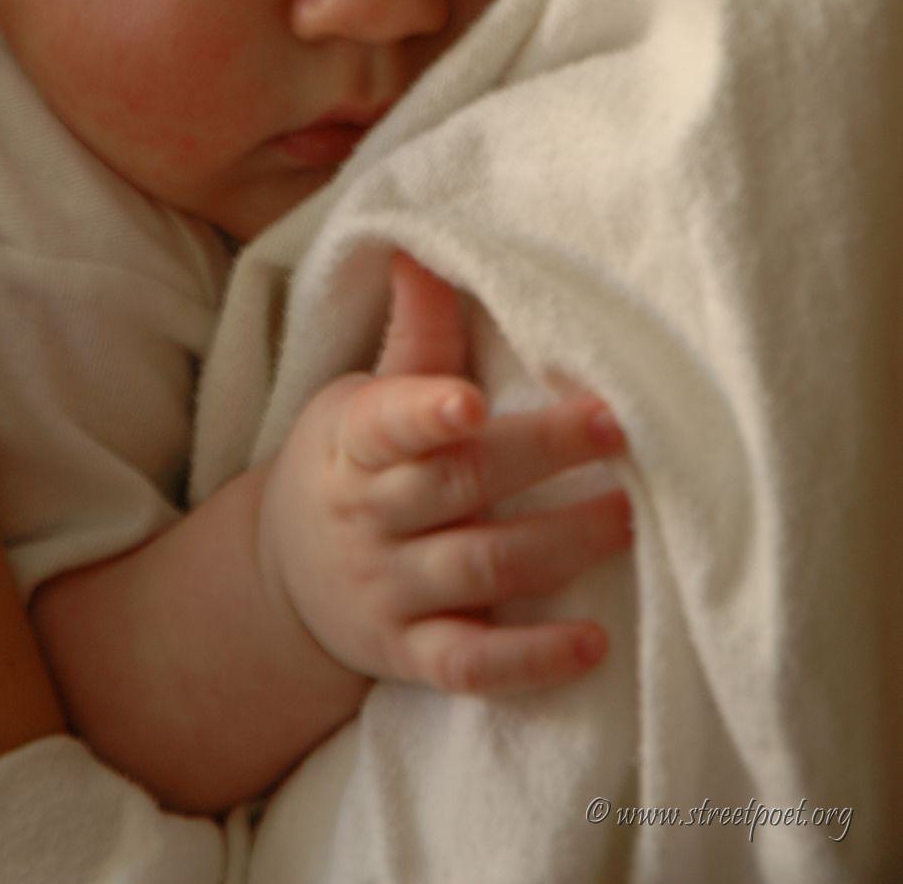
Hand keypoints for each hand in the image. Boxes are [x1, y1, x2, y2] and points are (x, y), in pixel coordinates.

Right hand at [258, 252, 630, 694]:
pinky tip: (593, 643)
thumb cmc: (347, 463)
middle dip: (539, 455)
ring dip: (559, 544)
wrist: (282, 578)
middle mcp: (368, 517)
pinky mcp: (411, 654)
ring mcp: (388, 590)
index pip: (387, 424)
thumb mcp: (361, 396)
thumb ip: (413, 337)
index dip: (427, 413)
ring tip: (629, 516)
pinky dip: (531, 660)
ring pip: (478, 568)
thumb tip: (421, 244)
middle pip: (457, 485)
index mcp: (354, 441)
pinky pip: (472, 665)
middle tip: (617, 427)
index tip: (472, 402)